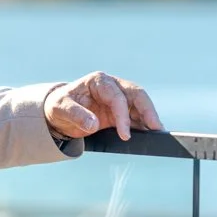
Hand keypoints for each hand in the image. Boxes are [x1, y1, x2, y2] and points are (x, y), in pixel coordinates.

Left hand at [45, 72, 163, 140]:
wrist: (58, 112)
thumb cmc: (59, 106)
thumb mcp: (61, 109)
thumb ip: (76, 115)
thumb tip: (93, 124)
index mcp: (98, 81)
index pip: (117, 97)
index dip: (123, 116)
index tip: (125, 134)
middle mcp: (112, 86)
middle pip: (136, 95)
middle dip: (148, 111)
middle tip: (156, 128)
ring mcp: (118, 98)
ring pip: (140, 105)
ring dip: (149, 118)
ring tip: (158, 134)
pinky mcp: (120, 111)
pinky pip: (136, 117)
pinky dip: (144, 125)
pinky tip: (150, 135)